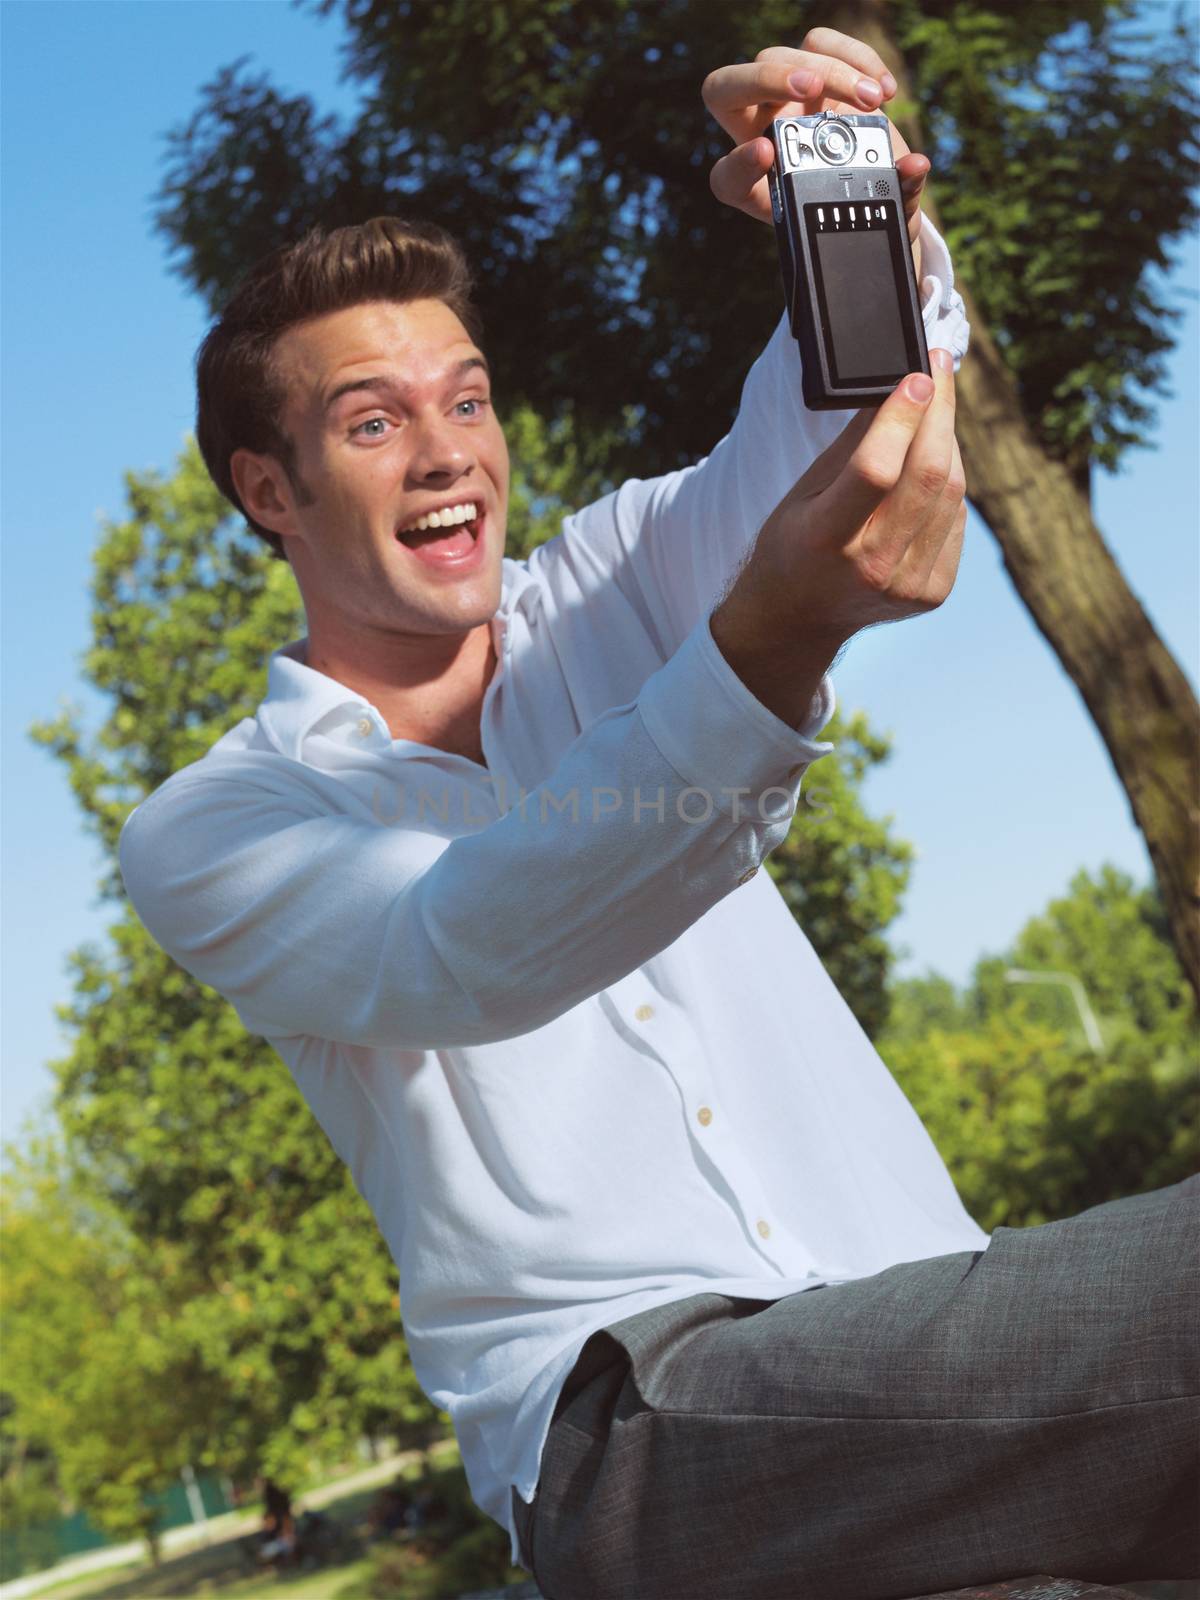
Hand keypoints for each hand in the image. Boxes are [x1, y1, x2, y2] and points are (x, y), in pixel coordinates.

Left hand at [702, 31, 930, 254]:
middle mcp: (756, 133)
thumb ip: (894, 201)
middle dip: (767, 80)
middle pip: (728, 87)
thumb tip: (914, 165)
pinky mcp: (812, 68)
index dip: (739, 165)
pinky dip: (855, 57)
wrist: (865, 188)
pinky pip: (818, 43)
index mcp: (756, 185)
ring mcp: (780, 97)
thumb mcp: (872, 216)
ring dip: (830, 71)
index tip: (768, 155)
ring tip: (874, 103)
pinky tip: (885, 92)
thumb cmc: (855, 205)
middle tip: (812, 90)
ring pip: (777, 56)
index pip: (725, 178)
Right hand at [728, 349, 965, 653]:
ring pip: (952, 492)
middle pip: (928, 475)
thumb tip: (895, 386)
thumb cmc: (794, 546)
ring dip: (947, 443)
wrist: (798, 619)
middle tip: (939, 369)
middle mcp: (873, 567)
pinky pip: (956, 519)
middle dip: (940, 412)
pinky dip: (948, 484)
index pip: (876, 469)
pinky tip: (930, 469)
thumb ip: (852, 445)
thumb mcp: (803, 492)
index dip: (903, 416)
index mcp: (826, 540)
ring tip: (932, 414)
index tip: (917, 375)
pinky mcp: (934, 592)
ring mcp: (908, 585)